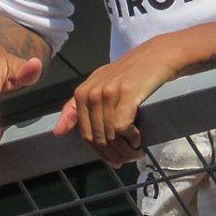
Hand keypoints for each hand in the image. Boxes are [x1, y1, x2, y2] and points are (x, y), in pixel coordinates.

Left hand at [53, 33, 184, 167]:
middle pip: (98, 138)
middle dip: (115, 155)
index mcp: (81, 93)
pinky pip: (122, 127)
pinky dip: (132, 139)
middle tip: (130, 158)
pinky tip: (139, 139)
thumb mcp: (99, 85)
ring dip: (126, 151)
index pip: (85, 135)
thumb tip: (57, 133)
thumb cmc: (129, 74)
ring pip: (111, 136)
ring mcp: (107, 93)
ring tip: (137, 152)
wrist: (157, 55)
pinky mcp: (126, 94)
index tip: (115, 160)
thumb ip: (76, 107)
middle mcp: (91, 93)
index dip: (101, 152)